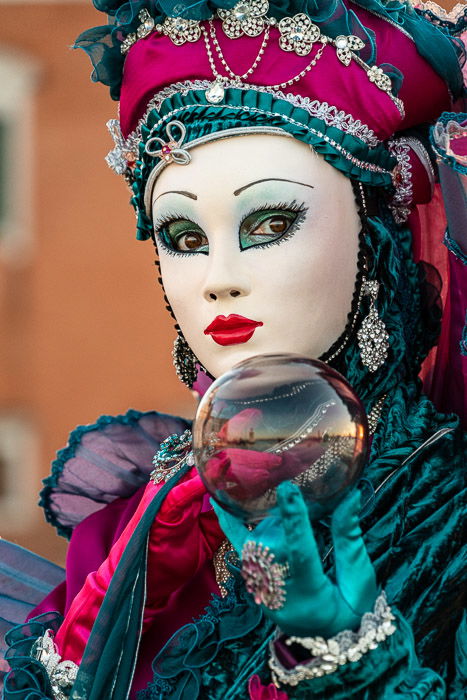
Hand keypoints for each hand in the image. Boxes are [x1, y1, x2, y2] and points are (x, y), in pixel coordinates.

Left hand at [212, 482, 377, 636]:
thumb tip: (350, 495)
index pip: (300, 552)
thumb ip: (349, 538)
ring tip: (240, 480)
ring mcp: (263, 589)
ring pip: (250, 546)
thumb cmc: (351, 610)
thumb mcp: (358, 579)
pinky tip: (218, 501)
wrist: (332, 645)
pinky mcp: (256, 582)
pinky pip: (241, 550)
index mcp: (311, 593)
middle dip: (271, 511)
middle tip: (273, 475)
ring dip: (247, 514)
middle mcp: (280, 593)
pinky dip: (231, 524)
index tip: (287, 488)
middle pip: (269, 545)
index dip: (294, 520)